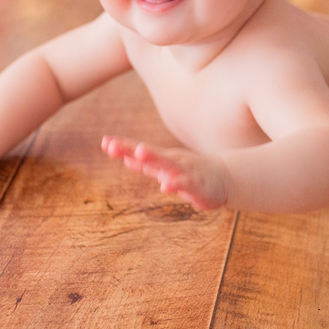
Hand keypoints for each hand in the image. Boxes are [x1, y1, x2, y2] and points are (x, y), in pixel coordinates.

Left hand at [102, 135, 228, 210]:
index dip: (123, 146)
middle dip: (131, 149)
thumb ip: (146, 165)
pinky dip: (175, 184)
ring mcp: (185, 171)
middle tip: (112, 145)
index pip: (139, 150)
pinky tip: (165, 186)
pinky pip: (185, 184)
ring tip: (138, 155)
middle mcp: (172, 161)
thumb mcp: (166, 168)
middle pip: (149, 154)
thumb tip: (124, 158)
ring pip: (167, 164)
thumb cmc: (191, 173)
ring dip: (152, 159)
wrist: (224, 178)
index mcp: (163, 158)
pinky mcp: (196, 185)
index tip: (104, 142)